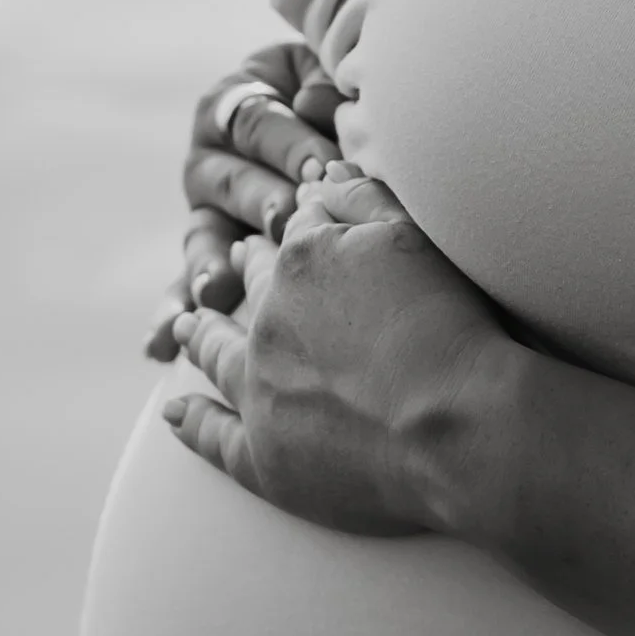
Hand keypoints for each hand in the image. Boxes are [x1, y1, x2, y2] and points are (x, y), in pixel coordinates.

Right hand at [145, 40, 346, 359]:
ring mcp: (207, 211)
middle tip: (283, 221)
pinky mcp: (210, 256)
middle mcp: (211, 159)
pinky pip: (185, 285)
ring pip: (204, 237)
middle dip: (259, 202)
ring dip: (210, 264)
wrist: (341, 124)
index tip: (320, 167)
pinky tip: (158, 345)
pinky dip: (173, 313)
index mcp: (235, 103)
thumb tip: (309, 102)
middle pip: (231, 182)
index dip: (290, 143)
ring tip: (214, 291)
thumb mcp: (334, 79)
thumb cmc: (339, 101)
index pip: (259, 122)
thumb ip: (324, 90)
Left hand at [160, 167, 520, 543]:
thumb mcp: (416, 241)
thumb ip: (367, 201)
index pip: (299, 236)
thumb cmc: (453, 330)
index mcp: (306, 263)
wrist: (459, 429)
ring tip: (189, 328)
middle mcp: (269, 323)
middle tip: (241, 259)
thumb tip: (323, 179)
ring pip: (218, 357)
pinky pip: (214, 436)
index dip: (301, 227)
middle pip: (255, 290)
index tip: (297, 222)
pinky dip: (192, 423)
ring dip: (202, 338)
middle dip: (248, 270)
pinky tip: (176, 414)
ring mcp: (259, 392)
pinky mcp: (263, 456)